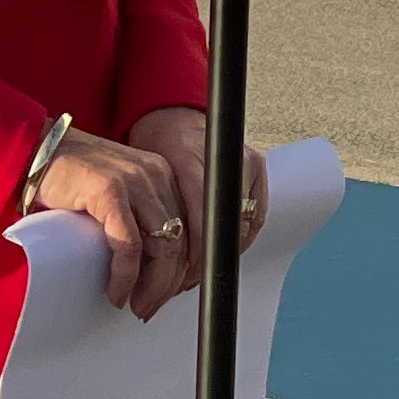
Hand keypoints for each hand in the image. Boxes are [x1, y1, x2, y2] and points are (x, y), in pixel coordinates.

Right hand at [29, 127, 191, 318]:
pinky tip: (116, 292)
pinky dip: (125, 276)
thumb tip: (151, 265)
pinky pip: (128, 246)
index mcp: (161, 175)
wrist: (31, 151)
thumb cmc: (66, 174)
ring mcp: (134, 181)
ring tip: (137, 306)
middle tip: (150, 307)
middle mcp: (155, 175)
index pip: (190, 228)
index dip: (183, 268)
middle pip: (180, 241)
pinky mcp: (109, 191)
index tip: (168, 292)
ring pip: (162, 247)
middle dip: (168, 284)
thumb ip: (137, 216)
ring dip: (152, 286)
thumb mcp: (115, 191)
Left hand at [128, 106, 268, 284]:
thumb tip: (141, 261)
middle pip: (225, 231)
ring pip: (242, 228)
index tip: (179, 280)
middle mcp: (223, 162)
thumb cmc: (154, 143)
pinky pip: (256, 217)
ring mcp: (244, 162)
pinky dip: (237, 239)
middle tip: (179, 283)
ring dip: (219, 255)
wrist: (173, 115)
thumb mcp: (143, 176)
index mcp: (190, 162)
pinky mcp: (257, 167)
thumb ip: (151, 211)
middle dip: (203, 264)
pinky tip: (215, 250)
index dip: (195, 260)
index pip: (203, 224)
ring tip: (194, 271)